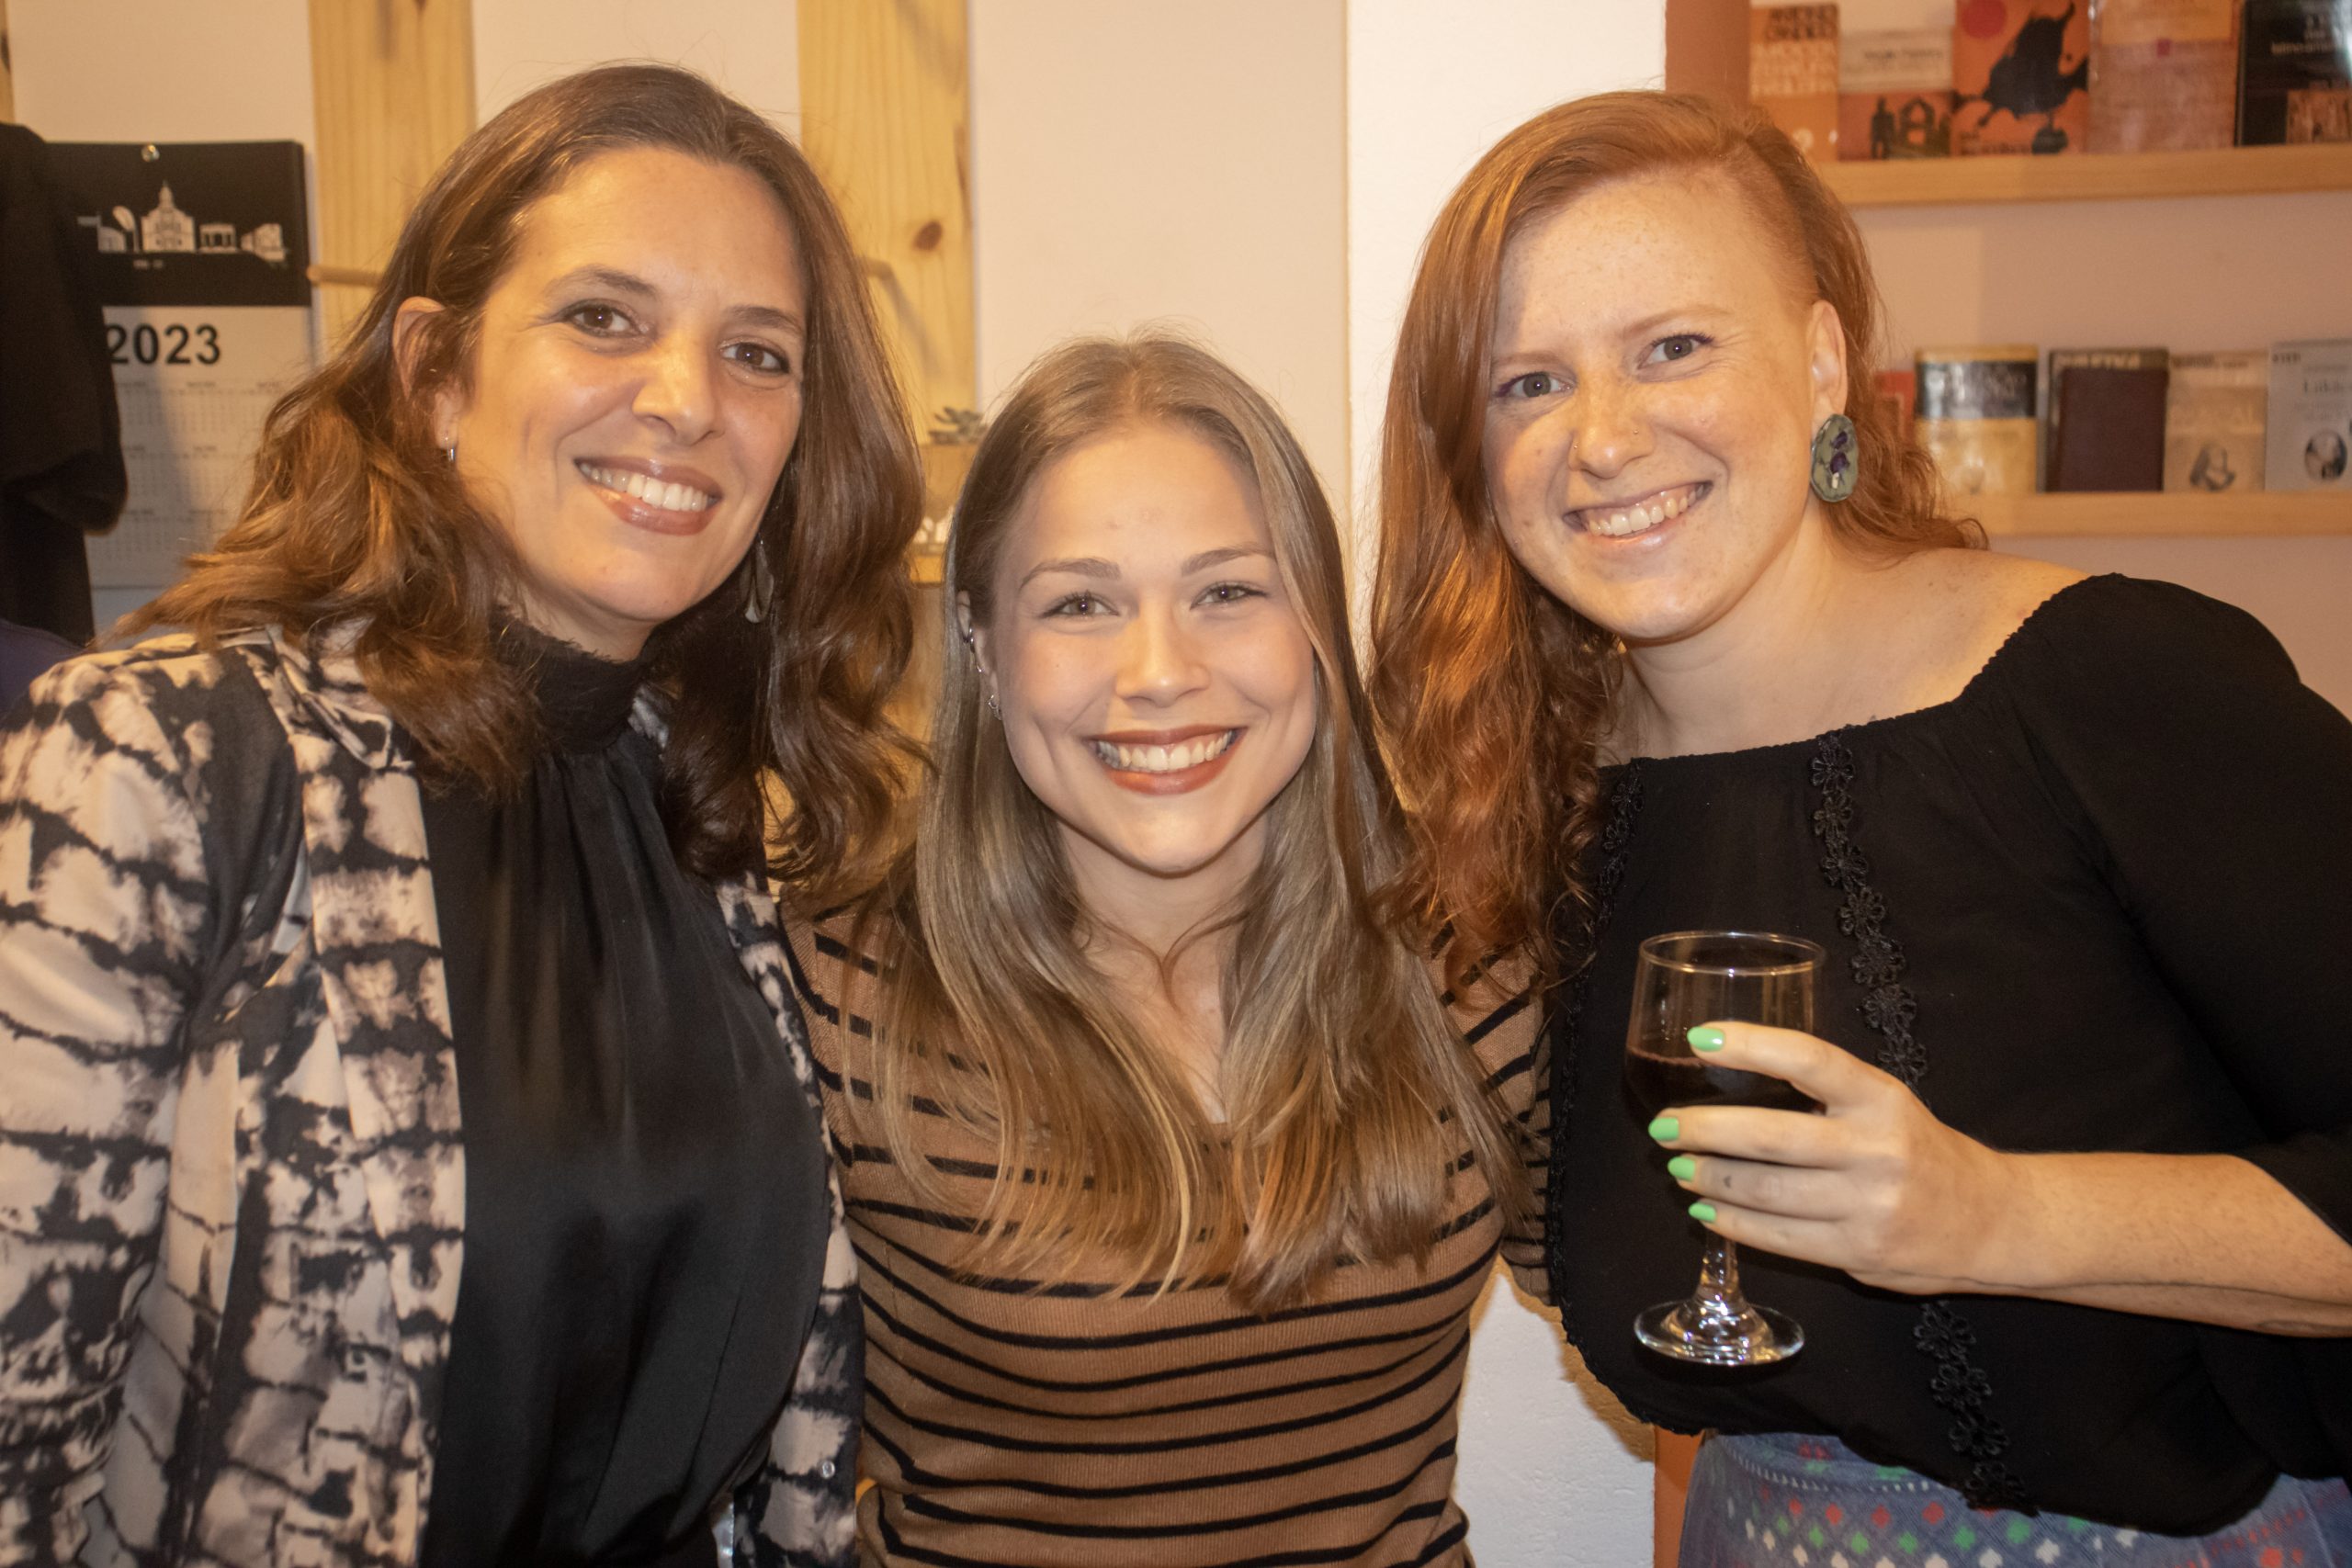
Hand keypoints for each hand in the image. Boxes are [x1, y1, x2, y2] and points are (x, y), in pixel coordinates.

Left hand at [1649, 1022, 2024, 1295]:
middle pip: (1770, 1137)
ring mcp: (1869, 1205)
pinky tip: (1707, 1211)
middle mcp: (1877, 1149)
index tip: (1699, 1039)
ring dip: (1710, 1179)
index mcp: (1881, 1098)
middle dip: (1703, 1130)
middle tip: (1663, 1127)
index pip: (1809, 1059)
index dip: (1751, 1045)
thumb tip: (1730, 1082)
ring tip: (1679, 1169)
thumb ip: (1825, 1096)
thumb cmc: (1921, 1153)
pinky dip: (1733, 1223)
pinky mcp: (1858, 1253)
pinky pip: (1779, 1238)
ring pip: (1766, 1192)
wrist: (1990, 1221)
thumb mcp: (1885, 1106)